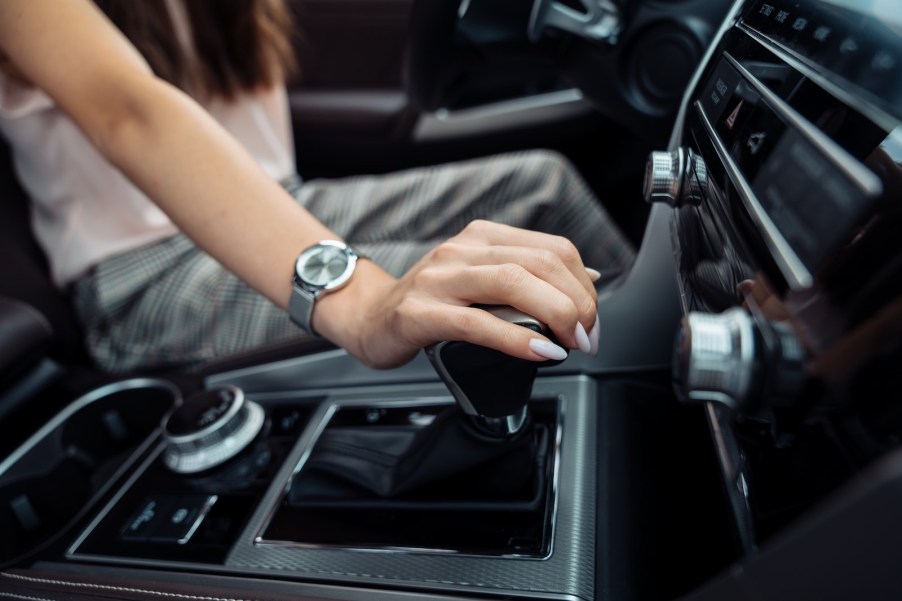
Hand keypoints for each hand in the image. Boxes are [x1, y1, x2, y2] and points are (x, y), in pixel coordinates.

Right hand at [315, 220, 600, 368]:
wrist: (368, 317)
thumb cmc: (430, 304)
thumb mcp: (480, 280)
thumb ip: (526, 279)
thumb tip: (585, 284)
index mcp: (482, 237)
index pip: (553, 249)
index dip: (584, 285)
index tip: (591, 319)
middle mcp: (463, 249)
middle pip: (540, 263)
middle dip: (577, 303)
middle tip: (587, 337)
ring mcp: (440, 279)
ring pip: (514, 283)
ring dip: (556, 315)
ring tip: (570, 343)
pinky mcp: (422, 313)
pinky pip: (479, 322)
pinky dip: (518, 340)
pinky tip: (541, 353)